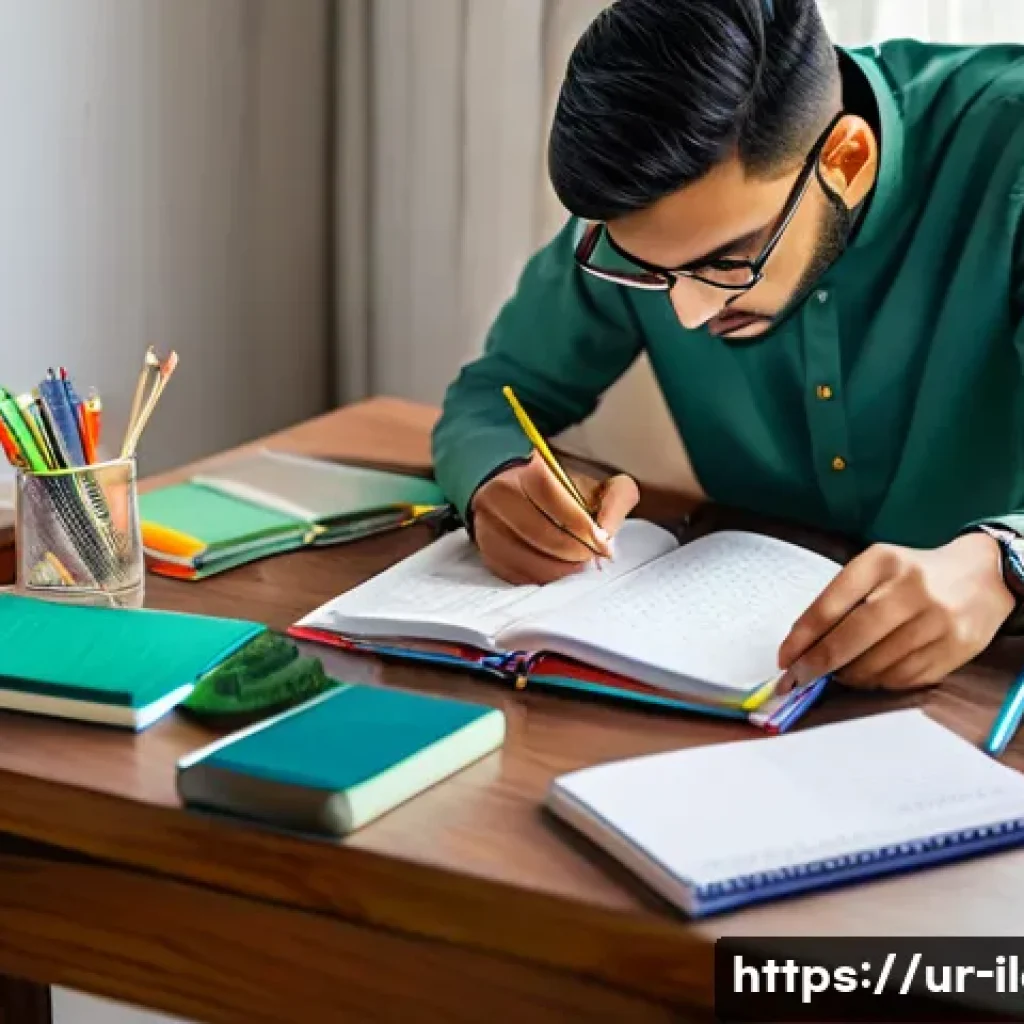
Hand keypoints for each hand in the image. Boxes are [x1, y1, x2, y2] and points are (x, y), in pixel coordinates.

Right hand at [471, 452, 638, 584]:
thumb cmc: (560, 491)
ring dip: (558, 569)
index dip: (581, 526)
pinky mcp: (485, 549)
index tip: (601, 542)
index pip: (554, 500)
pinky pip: (513, 573)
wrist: (516, 489)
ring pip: (525, 558)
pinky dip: (539, 577)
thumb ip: (615, 501)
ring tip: (575, 566)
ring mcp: (488, 524)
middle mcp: (500, 496)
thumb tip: (608, 539)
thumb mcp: (594, 484)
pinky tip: (555, 571)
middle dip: (573, 552)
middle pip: (540, 534)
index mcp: (529, 471)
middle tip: (590, 557)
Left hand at [777, 533, 1015, 691]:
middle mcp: (911, 589)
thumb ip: (842, 599)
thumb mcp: (876, 568)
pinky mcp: (955, 648)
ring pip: (876, 666)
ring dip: (849, 677)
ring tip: (840, 674)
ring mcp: (936, 621)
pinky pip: (904, 678)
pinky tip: (872, 675)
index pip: (830, 606)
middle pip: (850, 639)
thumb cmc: (914, 574)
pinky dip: (880, 682)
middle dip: (817, 665)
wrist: (983, 575)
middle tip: (798, 679)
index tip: (785, 659)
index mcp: (882, 562)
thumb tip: (804, 646)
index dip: (802, 639)